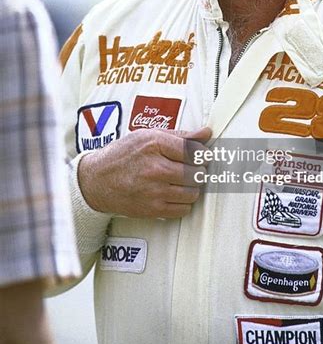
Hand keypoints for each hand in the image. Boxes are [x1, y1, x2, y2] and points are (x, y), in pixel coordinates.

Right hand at [77, 127, 210, 217]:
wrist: (95, 180)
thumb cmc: (122, 155)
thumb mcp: (148, 135)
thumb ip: (180, 135)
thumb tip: (206, 133)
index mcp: (154, 144)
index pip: (194, 151)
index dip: (203, 154)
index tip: (202, 156)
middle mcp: (155, 168)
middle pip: (197, 173)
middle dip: (198, 171)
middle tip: (192, 168)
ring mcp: (154, 190)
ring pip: (193, 193)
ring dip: (192, 188)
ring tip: (182, 181)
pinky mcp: (152, 209)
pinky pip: (183, 209)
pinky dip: (184, 203)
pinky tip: (174, 194)